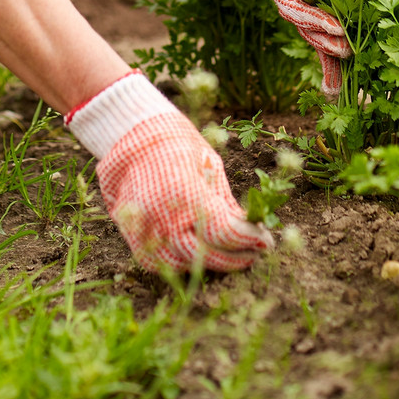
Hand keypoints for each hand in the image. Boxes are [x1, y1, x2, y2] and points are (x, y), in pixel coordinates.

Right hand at [66, 73, 271, 273]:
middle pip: (205, 255)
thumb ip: (226, 203)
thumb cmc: (178, 144)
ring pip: (181, 264)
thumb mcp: (210, 166)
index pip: (225, 231)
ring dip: (209, 263)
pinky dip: (180, 260)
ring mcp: (143, 228)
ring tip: (230, 255)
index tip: (267, 241)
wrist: (133, 134)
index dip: (250, 240)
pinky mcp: (131, 235)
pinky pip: (158, 260)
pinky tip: (198, 252)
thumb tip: (252, 229)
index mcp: (185, 192)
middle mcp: (163, 215)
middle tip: (253, 254)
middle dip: (234, 258)